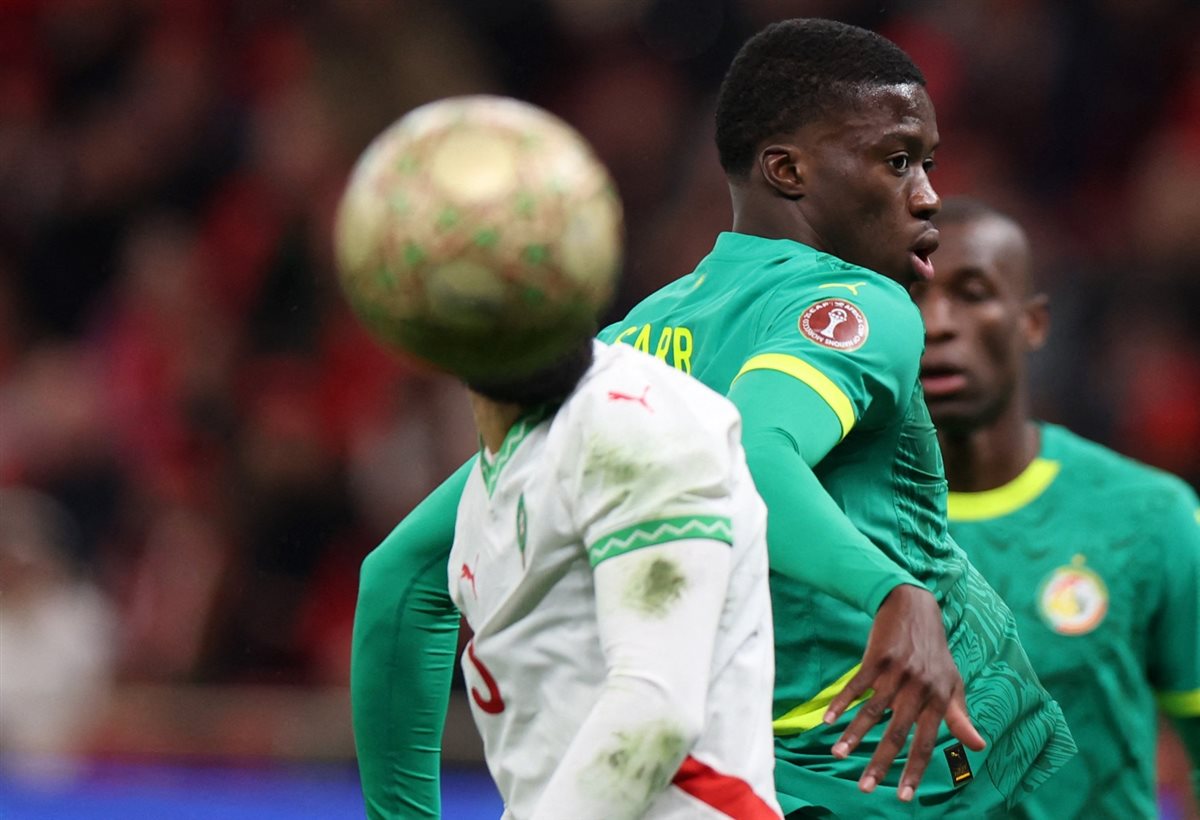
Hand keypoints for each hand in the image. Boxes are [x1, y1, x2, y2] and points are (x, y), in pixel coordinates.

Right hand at [822, 583, 985, 801]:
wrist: (914, 605)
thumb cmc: (934, 651)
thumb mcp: (952, 682)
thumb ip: (960, 716)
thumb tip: (979, 747)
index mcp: (939, 697)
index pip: (926, 741)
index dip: (914, 769)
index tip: (903, 797)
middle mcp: (920, 687)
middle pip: (896, 732)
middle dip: (880, 763)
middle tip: (865, 788)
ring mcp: (898, 671)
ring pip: (873, 711)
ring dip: (854, 735)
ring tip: (838, 754)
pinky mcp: (877, 656)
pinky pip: (857, 685)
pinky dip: (842, 703)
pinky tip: (829, 720)